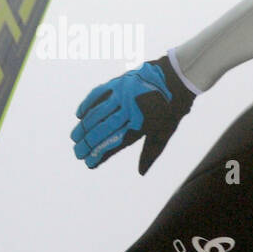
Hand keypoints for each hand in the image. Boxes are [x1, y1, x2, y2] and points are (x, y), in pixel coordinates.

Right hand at [71, 55, 193, 173]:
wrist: (178, 78)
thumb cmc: (171, 110)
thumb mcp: (164, 132)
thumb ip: (151, 152)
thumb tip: (141, 173)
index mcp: (141, 124)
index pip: (115, 143)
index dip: (101, 154)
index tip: (89, 163)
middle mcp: (129, 110)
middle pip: (103, 130)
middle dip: (88, 143)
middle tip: (77, 153)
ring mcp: (122, 95)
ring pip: (97, 114)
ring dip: (84, 127)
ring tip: (74, 138)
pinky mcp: (119, 82)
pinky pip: (98, 94)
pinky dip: (87, 104)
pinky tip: (79, 115)